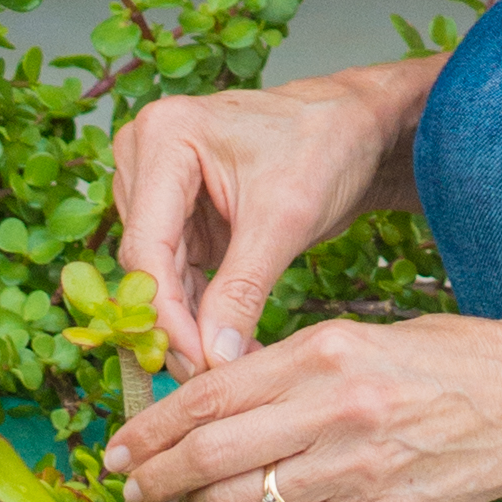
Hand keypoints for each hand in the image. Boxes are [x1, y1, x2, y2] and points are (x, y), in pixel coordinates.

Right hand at [110, 63, 424, 375]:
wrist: (355, 127)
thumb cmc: (325, 145)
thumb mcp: (285, 219)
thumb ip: (243, 289)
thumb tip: (214, 358)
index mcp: (165, 136)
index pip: (146, 245)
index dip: (165, 313)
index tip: (197, 365)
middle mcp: (146, 155)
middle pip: (146, 262)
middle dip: (177, 323)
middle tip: (214, 374)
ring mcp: (158, 184)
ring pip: (158, 274)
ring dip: (188, 323)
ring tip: (230, 364)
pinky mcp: (177, 212)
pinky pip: (176, 272)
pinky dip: (200, 310)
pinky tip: (227, 344)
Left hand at [118, 298, 501, 501]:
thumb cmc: (450, 358)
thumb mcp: (360, 337)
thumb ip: (285, 370)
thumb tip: (208, 406)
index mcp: (325, 350)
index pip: (207, 395)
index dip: (150, 427)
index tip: (120, 445)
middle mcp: (333, 409)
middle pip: (207, 455)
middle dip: (154, 478)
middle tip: (127, 488)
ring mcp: (355, 469)